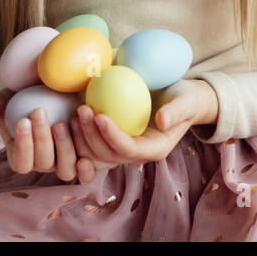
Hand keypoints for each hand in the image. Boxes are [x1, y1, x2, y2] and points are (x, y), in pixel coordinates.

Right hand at [0, 90, 101, 183]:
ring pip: (66, 169)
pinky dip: (87, 162)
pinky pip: (87, 166)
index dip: (23, 145)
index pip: (21, 162)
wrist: (44, 90)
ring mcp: (64, 160)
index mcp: (21, 156)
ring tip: (64, 121)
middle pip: (43, 164)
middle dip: (41, 139)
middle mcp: (43, 163)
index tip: (23, 120)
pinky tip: (88, 138)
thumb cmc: (19, 96)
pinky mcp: (84, 153)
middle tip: (39, 112)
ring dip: (65, 147)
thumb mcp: (0, 100)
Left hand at [71, 80, 216, 183]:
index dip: (112, 136)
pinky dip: (78, 139)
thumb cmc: (185, 99)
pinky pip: (90, 148)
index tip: (100, 115)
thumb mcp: (187, 102)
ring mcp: (122, 150)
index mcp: (154, 149)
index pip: (129, 149)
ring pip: (95, 156)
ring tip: (75, 114)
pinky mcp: (111, 143)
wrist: (180, 100)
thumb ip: (177, 111)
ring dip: (81, 139)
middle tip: (82, 109)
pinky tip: (70, 120)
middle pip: (108, 155)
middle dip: (91, 136)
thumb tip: (162, 121)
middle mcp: (136, 155)